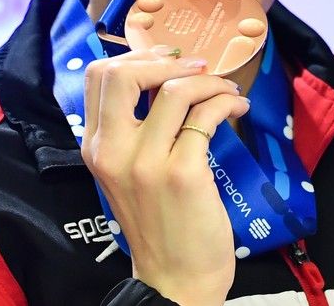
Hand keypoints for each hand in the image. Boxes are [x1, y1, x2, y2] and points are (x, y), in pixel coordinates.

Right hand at [81, 46, 249, 305]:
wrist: (176, 277)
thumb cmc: (159, 220)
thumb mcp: (130, 172)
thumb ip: (135, 130)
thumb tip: (167, 77)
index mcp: (96, 148)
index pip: (98, 77)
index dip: (138, 57)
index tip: (171, 61)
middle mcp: (112, 152)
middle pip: (121, 73)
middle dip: (167, 61)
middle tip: (198, 68)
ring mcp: (146, 163)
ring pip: (175, 91)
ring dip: (211, 81)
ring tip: (227, 91)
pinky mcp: (183, 173)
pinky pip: (207, 115)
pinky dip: (227, 102)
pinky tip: (237, 108)